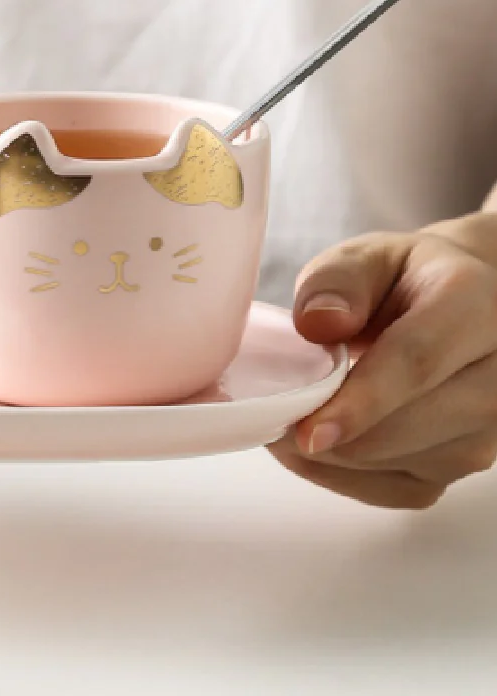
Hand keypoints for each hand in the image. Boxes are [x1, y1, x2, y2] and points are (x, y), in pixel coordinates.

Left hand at [269, 213, 496, 508]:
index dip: (360, 402)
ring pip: (414, 464)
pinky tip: (315, 450)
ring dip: (341, 457)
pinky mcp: (470, 460)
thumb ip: (337, 282)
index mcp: (474, 304)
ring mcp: (494, 424)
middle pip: (420, 423)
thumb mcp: (366, 258)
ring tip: (286, 425)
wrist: (458, 304)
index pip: (418, 360)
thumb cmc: (404, 280)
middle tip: (273, 423)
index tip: (307, 431)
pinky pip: (406, 489)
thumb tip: (318, 323)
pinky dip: (350, 477)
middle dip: (340, 435)